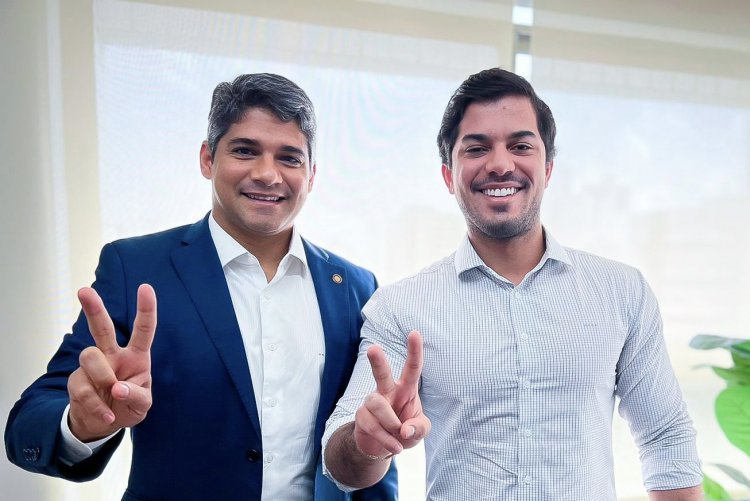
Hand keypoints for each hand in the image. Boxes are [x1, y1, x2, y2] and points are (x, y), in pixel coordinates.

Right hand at [67, 284, 155, 441]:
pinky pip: (83, 389)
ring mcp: (92, 366)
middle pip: (102, 328)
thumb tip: (117, 388)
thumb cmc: (128, 406)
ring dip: (102, 377)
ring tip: (112, 395)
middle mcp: (113, 355)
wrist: (103, 424)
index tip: (145, 287)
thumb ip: (136, 396)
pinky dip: (96, 406)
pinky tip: (106, 414)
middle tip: (83, 291)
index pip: (142, 330)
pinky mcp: (76, 380)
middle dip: (93, 309)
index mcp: (136, 356)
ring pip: (90, 356)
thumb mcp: (142, 404)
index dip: (145, 309)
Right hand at [353, 330, 430, 457]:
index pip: (412, 368)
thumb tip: (404, 429)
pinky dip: (387, 439)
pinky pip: (373, 426)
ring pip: (378, 405)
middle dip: (377, 361)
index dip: (414, 350)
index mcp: (406, 390)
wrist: (382, 449)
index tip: (415, 332)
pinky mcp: (361, 416)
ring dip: (391, 424)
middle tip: (373, 348)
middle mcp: (387, 391)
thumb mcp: (420, 431)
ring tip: (399, 436)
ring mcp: (372, 402)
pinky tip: (394, 446)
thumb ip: (419, 429)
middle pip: (381, 373)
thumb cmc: (403, 432)